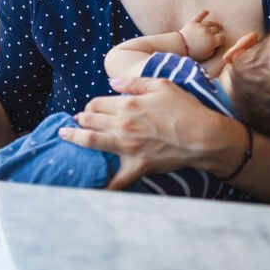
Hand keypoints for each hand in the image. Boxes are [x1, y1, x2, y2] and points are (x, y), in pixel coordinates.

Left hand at [58, 76, 240, 189]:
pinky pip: (116, 180)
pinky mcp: (136, 166)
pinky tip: (92, 185)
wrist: (204, 137)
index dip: (90, 106)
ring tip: (65, 137)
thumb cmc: (186, 109)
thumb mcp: (162, 85)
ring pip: (91, 143)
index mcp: (127, 104)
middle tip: (75, 122)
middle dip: (79, 120)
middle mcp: (122, 125)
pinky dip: (103, 184)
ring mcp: (127, 147)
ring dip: (74, 139)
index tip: (89, 110)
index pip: (96, 104)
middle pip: (89, 121)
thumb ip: (134, 83)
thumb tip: (111, 84)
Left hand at [179, 10, 225, 60]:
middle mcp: (207, 32)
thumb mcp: (207, 54)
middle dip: (217, 32)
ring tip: (217, 26)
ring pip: (210, 23)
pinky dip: (203, 13)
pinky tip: (207, 11)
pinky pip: (200, 15)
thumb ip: (214, 47)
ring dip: (214, 25)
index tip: (221, 39)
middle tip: (217, 34)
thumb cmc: (193, 53)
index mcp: (212, 41)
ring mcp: (200, 26)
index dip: (222, 38)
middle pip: (216, 29)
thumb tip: (218, 42)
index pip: (222, 37)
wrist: (179, 47)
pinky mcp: (193, 22)